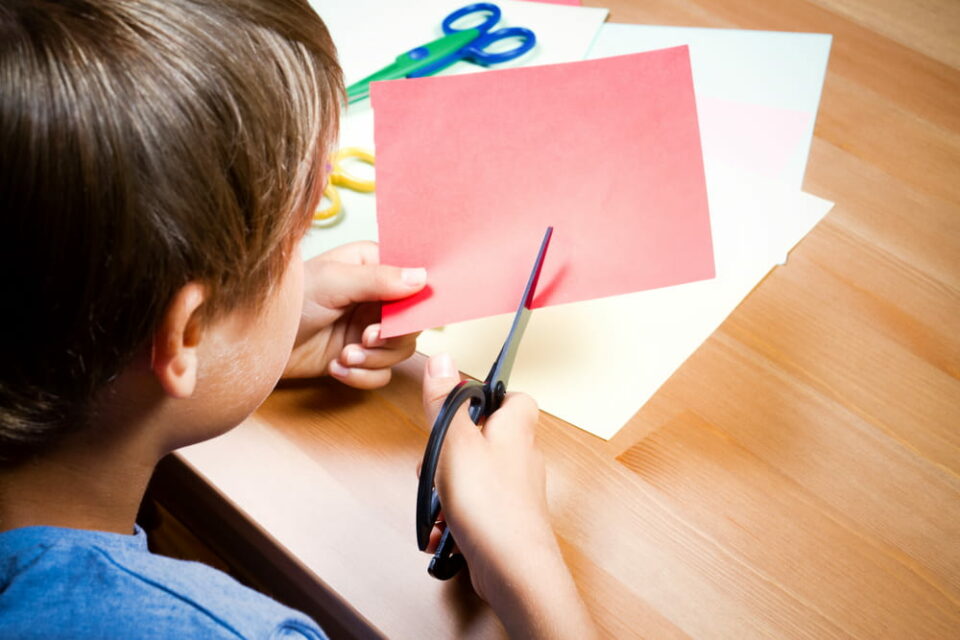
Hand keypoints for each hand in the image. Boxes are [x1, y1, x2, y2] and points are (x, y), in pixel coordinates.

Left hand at [283, 241, 424, 387]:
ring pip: (399, 351)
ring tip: (345, 355)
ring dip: (375, 359)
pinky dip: (362, 375)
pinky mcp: (356, 357)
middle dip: (391, 336)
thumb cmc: (285, 301)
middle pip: (411, 322)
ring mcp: (366, 329)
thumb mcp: (333, 282)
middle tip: (367, 337)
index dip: (417, 299)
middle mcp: (374, 298)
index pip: (413, 279)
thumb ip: (378, 279)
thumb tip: (421, 277)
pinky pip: (380, 374)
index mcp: (371, 266)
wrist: (253, 342)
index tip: (410, 313)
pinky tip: (337, 368)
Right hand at [421, 354, 596, 639]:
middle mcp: (520, 456)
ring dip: (444, 490)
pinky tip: (441, 531)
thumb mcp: (455, 441)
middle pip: (482, 438)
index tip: (458, 407)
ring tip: (436, 504)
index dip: (487, 399)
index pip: (514, 398)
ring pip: (472, 476)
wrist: (512, 568)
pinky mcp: (504, 520)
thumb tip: (442, 359)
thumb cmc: (490, 503)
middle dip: (449, 453)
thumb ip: (445, 400)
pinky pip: (472, 509)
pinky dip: (452, 518)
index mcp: (515, 428)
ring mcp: (514, 490)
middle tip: (434, 464)